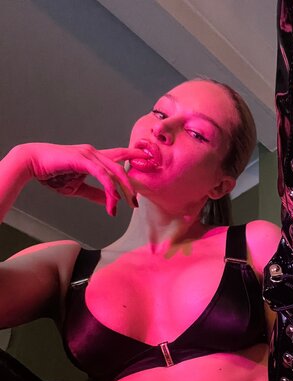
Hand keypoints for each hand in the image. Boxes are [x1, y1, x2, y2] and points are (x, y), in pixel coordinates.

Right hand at [22, 143, 148, 215]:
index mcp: (94, 157)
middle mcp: (94, 153)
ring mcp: (89, 154)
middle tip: (136, 202)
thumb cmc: (52, 174)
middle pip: (121, 166)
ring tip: (128, 204)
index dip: (134, 159)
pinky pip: (102, 175)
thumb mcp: (78, 188)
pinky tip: (113, 200)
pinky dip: (110, 188)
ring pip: (114, 172)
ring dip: (123, 190)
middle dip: (132, 184)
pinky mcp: (83, 159)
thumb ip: (95, 194)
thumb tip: (111, 201)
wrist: (32, 164)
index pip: (119, 157)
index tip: (149, 165)